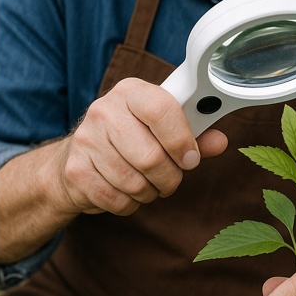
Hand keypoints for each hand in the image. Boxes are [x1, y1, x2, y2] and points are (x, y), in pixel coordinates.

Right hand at [58, 77, 227, 216]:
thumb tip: (220, 142)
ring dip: (151, 192)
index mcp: (131, 92)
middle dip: (170, 177)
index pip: (161, 110)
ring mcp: (86, 140)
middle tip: (171, 178)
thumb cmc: (131, 139)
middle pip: (150, 156)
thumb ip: (194, 134)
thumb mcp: (162, 129)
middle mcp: (104, 110)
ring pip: (134, 183)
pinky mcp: (75, 171)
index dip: (182, 140)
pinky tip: (128, 191)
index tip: (190, 158)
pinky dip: (131, 203)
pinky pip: (117, 200)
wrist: (78, 157)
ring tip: (149, 183)